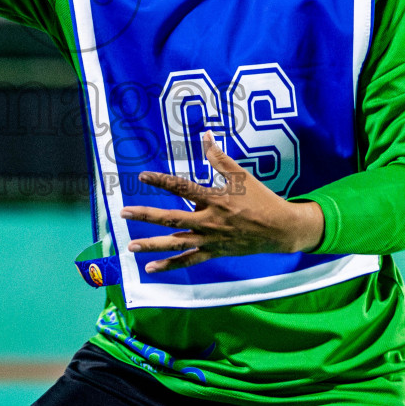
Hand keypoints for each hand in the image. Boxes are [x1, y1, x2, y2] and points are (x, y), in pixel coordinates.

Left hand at [121, 131, 324, 272]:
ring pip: (176, 244)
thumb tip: (205, 136)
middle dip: (146, 215)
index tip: (142, 176)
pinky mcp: (214, 253)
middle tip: (124, 213)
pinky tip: (151, 269)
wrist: (280, 230)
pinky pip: (188, 261)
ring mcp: (210, 240)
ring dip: (152, 244)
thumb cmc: (261, 199)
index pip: (182, 188)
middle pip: (172, 219)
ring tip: (130, 246)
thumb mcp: (242, 176)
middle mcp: (208, 221)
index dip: (161, 181)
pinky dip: (170, 266)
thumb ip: (220, 158)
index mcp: (214, 199)